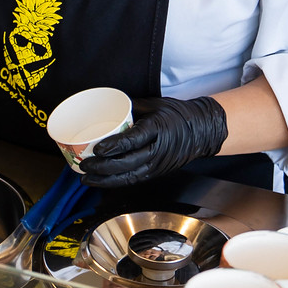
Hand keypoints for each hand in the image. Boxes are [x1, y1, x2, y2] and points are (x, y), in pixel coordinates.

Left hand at [79, 96, 228, 189]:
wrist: (202, 130)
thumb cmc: (177, 115)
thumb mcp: (154, 104)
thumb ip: (130, 107)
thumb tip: (106, 106)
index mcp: (157, 129)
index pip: (133, 141)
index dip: (114, 147)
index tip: (98, 149)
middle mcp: (158, 150)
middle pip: (128, 164)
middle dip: (103, 168)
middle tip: (85, 165)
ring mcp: (158, 164)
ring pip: (129, 177)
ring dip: (106, 181)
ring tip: (87, 178)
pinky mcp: (156, 172)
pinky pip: (134, 180)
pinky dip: (116, 182)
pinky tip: (102, 181)